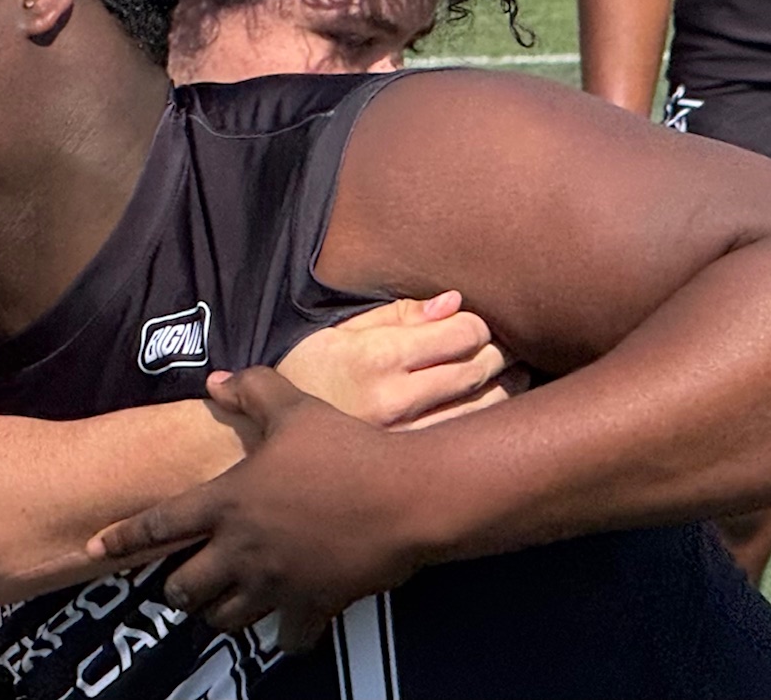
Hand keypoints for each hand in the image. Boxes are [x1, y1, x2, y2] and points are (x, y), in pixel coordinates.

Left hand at [89, 368, 426, 652]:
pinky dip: (283, 634)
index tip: (96, 548)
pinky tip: (287, 623)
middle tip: (185, 579)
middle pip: (183, 589)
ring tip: (226, 601)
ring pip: (224, 619)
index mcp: (227, 501)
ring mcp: (275, 584)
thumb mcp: (295, 408)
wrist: (404, 495)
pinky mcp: (312, 606)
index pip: (157, 524)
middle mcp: (241, 550)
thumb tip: (215, 380)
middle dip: (178, 587)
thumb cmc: (345, 448)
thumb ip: (251, 391)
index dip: (122, 537)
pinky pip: (285, 638)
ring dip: (220, 612)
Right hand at [276, 291, 525, 429]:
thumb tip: (454, 302)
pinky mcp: (406, 468)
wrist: (258, 443)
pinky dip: (487, 425)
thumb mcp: (336, 332)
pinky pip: (465, 443)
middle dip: (501, 352)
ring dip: (507, 388)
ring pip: (484, 410)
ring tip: (512, 376)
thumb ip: (397, 315)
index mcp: (378, 356)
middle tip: (508, 347)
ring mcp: (403, 439)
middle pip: (480, 367)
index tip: (477, 325)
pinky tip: (489, 413)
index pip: (464, 332)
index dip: (481, 324)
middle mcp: (395, 399)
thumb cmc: (301, 378)